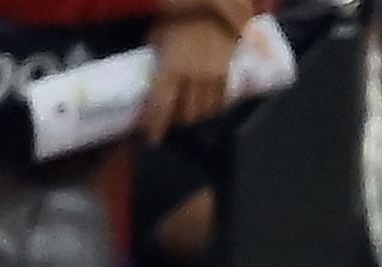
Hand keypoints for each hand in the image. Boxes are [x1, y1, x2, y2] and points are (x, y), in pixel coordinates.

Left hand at [141, 11, 242, 142]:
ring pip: (206, 111)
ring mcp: (214, 78)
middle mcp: (194, 78)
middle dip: (178, 122)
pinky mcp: (229, 75)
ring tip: (189, 119)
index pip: (162, 106)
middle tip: (171, 125)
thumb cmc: (181, 17)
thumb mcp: (159, 35)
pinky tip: (209, 110)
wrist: (216, 9)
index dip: (157, 126)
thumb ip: (158, 59)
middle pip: (187, 113)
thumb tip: (152, 76)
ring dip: (196, 118)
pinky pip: (222, 101)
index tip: (153, 139)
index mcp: (172, 68)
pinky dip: (213, 109)